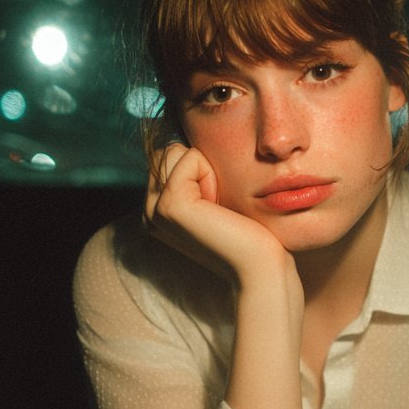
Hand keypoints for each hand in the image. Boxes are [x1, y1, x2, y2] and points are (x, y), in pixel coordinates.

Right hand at [145, 144, 294, 285]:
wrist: (260, 265)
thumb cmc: (247, 231)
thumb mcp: (214, 197)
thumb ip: (192, 175)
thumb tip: (184, 142)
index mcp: (155, 211)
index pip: (167, 157)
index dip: (200, 170)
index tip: (215, 206)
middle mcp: (148, 212)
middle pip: (168, 151)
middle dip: (200, 166)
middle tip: (218, 205)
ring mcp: (154, 210)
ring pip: (175, 151)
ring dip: (206, 170)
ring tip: (217, 206)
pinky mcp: (169, 206)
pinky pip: (189, 158)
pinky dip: (210, 173)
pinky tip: (217, 206)